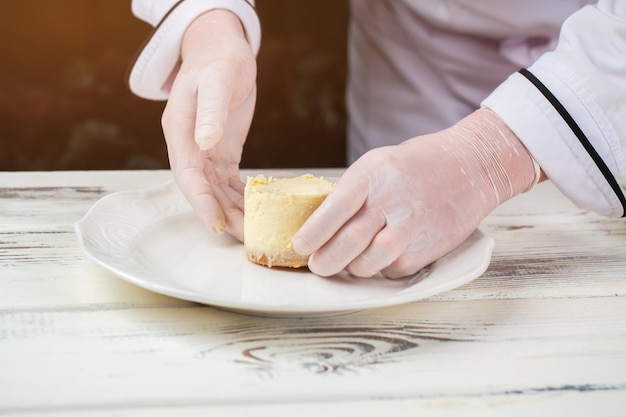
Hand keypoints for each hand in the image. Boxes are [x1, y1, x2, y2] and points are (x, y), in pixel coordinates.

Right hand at [161, 10, 256, 240]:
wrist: (221, 50)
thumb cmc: (218, 60)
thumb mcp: (216, 80)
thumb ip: (209, 110)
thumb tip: (204, 143)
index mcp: (181, 132)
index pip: (188, 175)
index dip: (201, 203)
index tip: (217, 226)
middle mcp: (190, 147)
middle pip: (204, 190)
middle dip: (224, 215)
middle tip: (248, 237)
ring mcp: (205, 151)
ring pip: (217, 190)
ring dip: (235, 211)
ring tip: (257, 232)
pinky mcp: (222, 152)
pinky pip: (230, 181)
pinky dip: (242, 197)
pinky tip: (258, 211)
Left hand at [293, 108, 538, 277]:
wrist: (471, 166)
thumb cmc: (415, 166)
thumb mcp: (378, 165)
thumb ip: (352, 193)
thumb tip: (319, 227)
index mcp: (374, 174)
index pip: (336, 208)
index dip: (314, 232)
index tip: (299, 246)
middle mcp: (393, 198)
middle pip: (350, 241)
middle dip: (326, 261)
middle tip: (318, 266)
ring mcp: (413, 224)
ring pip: (371, 261)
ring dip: (354, 268)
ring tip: (348, 263)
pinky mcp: (430, 246)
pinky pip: (395, 268)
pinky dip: (382, 269)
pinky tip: (382, 257)